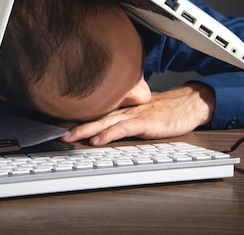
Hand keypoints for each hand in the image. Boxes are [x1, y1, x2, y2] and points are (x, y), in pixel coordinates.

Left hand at [60, 82, 214, 145]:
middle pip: (95, 117)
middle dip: (74, 125)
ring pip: (104, 123)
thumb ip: (125, 120)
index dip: (77, 119)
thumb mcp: (141, 115)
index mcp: (123, 108)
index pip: (96, 113)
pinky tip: (97, 140)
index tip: (58, 126)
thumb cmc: (166, 111)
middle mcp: (125, 110)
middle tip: (55, 133)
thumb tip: (107, 129)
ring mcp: (134, 115)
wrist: (189, 104)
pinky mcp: (145, 122)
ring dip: (85, 130)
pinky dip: (109, 135)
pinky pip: (123, 129)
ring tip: (68, 137)